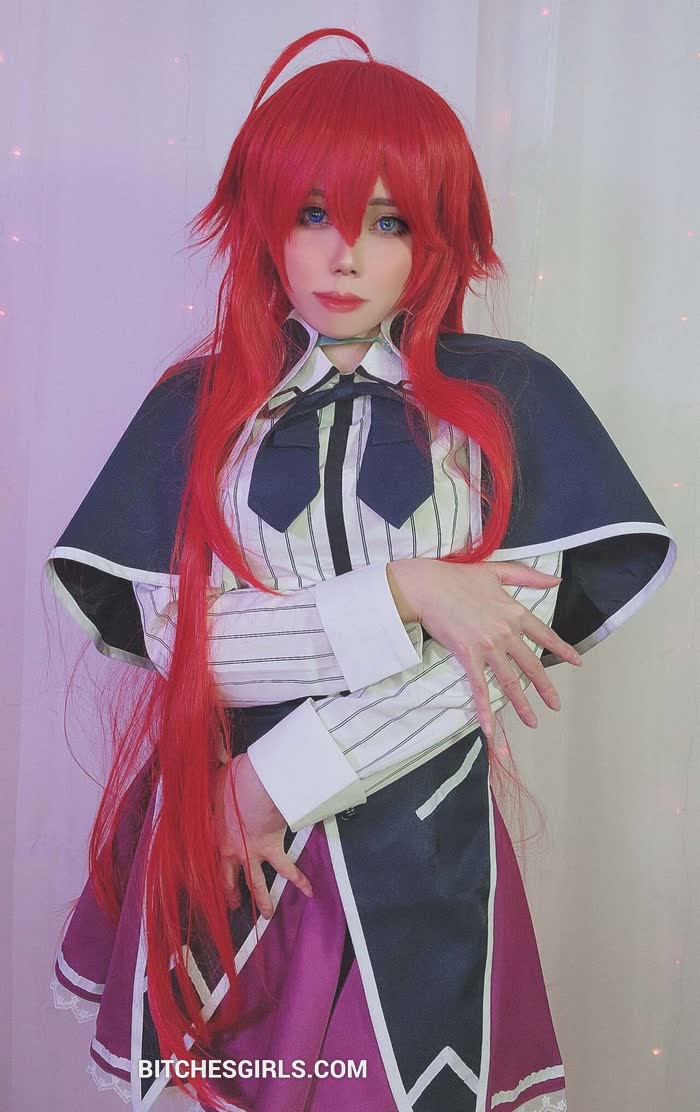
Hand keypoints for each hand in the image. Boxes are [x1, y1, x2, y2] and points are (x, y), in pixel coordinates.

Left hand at [212, 753, 312, 919]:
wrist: (254, 785)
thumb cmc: (232, 780)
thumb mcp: (215, 778)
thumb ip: (212, 777)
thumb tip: (210, 761)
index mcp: (214, 835)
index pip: (207, 858)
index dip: (207, 870)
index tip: (208, 879)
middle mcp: (230, 850)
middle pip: (228, 880)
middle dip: (231, 894)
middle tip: (234, 907)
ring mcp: (251, 852)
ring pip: (256, 883)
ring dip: (262, 900)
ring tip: (266, 916)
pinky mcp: (271, 848)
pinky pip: (287, 868)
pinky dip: (299, 880)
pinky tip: (309, 891)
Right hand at [388, 557, 581, 737]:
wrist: (428, 587)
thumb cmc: (458, 577)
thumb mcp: (496, 571)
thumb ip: (528, 576)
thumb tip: (557, 580)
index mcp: (515, 613)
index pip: (545, 635)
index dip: (562, 650)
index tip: (576, 663)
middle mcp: (507, 633)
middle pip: (531, 666)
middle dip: (545, 688)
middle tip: (556, 705)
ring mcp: (488, 647)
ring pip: (510, 682)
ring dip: (522, 705)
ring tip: (532, 721)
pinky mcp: (468, 656)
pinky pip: (479, 688)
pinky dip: (485, 709)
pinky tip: (490, 728)